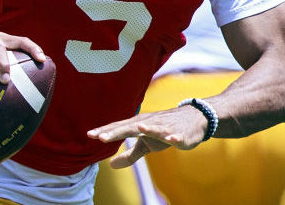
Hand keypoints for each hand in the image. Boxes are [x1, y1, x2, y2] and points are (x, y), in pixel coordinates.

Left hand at [87, 104, 207, 167]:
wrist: (194, 119)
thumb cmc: (164, 130)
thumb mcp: (146, 145)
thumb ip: (129, 155)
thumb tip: (110, 165)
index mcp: (139, 125)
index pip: (119, 128)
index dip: (106, 132)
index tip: (90, 135)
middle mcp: (149, 123)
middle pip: (131, 127)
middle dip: (116, 131)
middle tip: (100, 136)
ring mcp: (165, 127)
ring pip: (154, 128)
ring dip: (147, 129)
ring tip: (138, 128)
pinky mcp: (179, 134)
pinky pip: (176, 136)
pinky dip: (173, 136)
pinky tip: (171, 139)